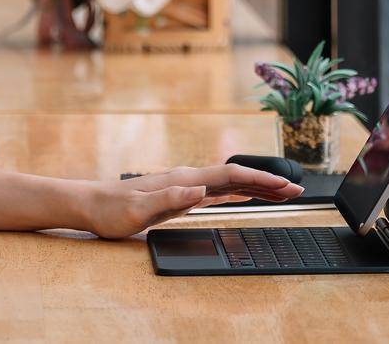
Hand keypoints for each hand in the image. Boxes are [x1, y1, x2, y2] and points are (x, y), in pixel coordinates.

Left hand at [79, 164, 304, 239]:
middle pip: (236, 177)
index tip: (284, 186)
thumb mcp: (136, 211)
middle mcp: (187, 178)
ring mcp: (185, 185)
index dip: (260, 180)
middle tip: (297, 189)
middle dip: (268, 182)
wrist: (91, 203)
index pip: (229, 176)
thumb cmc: (111, 210)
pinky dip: (238, 193)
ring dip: (257, 187)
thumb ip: (168, 199)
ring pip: (230, 183)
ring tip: (282, 192)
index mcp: (182, 180)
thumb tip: (200, 190)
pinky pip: (217, 191)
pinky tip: (248, 196)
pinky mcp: (180, 194)